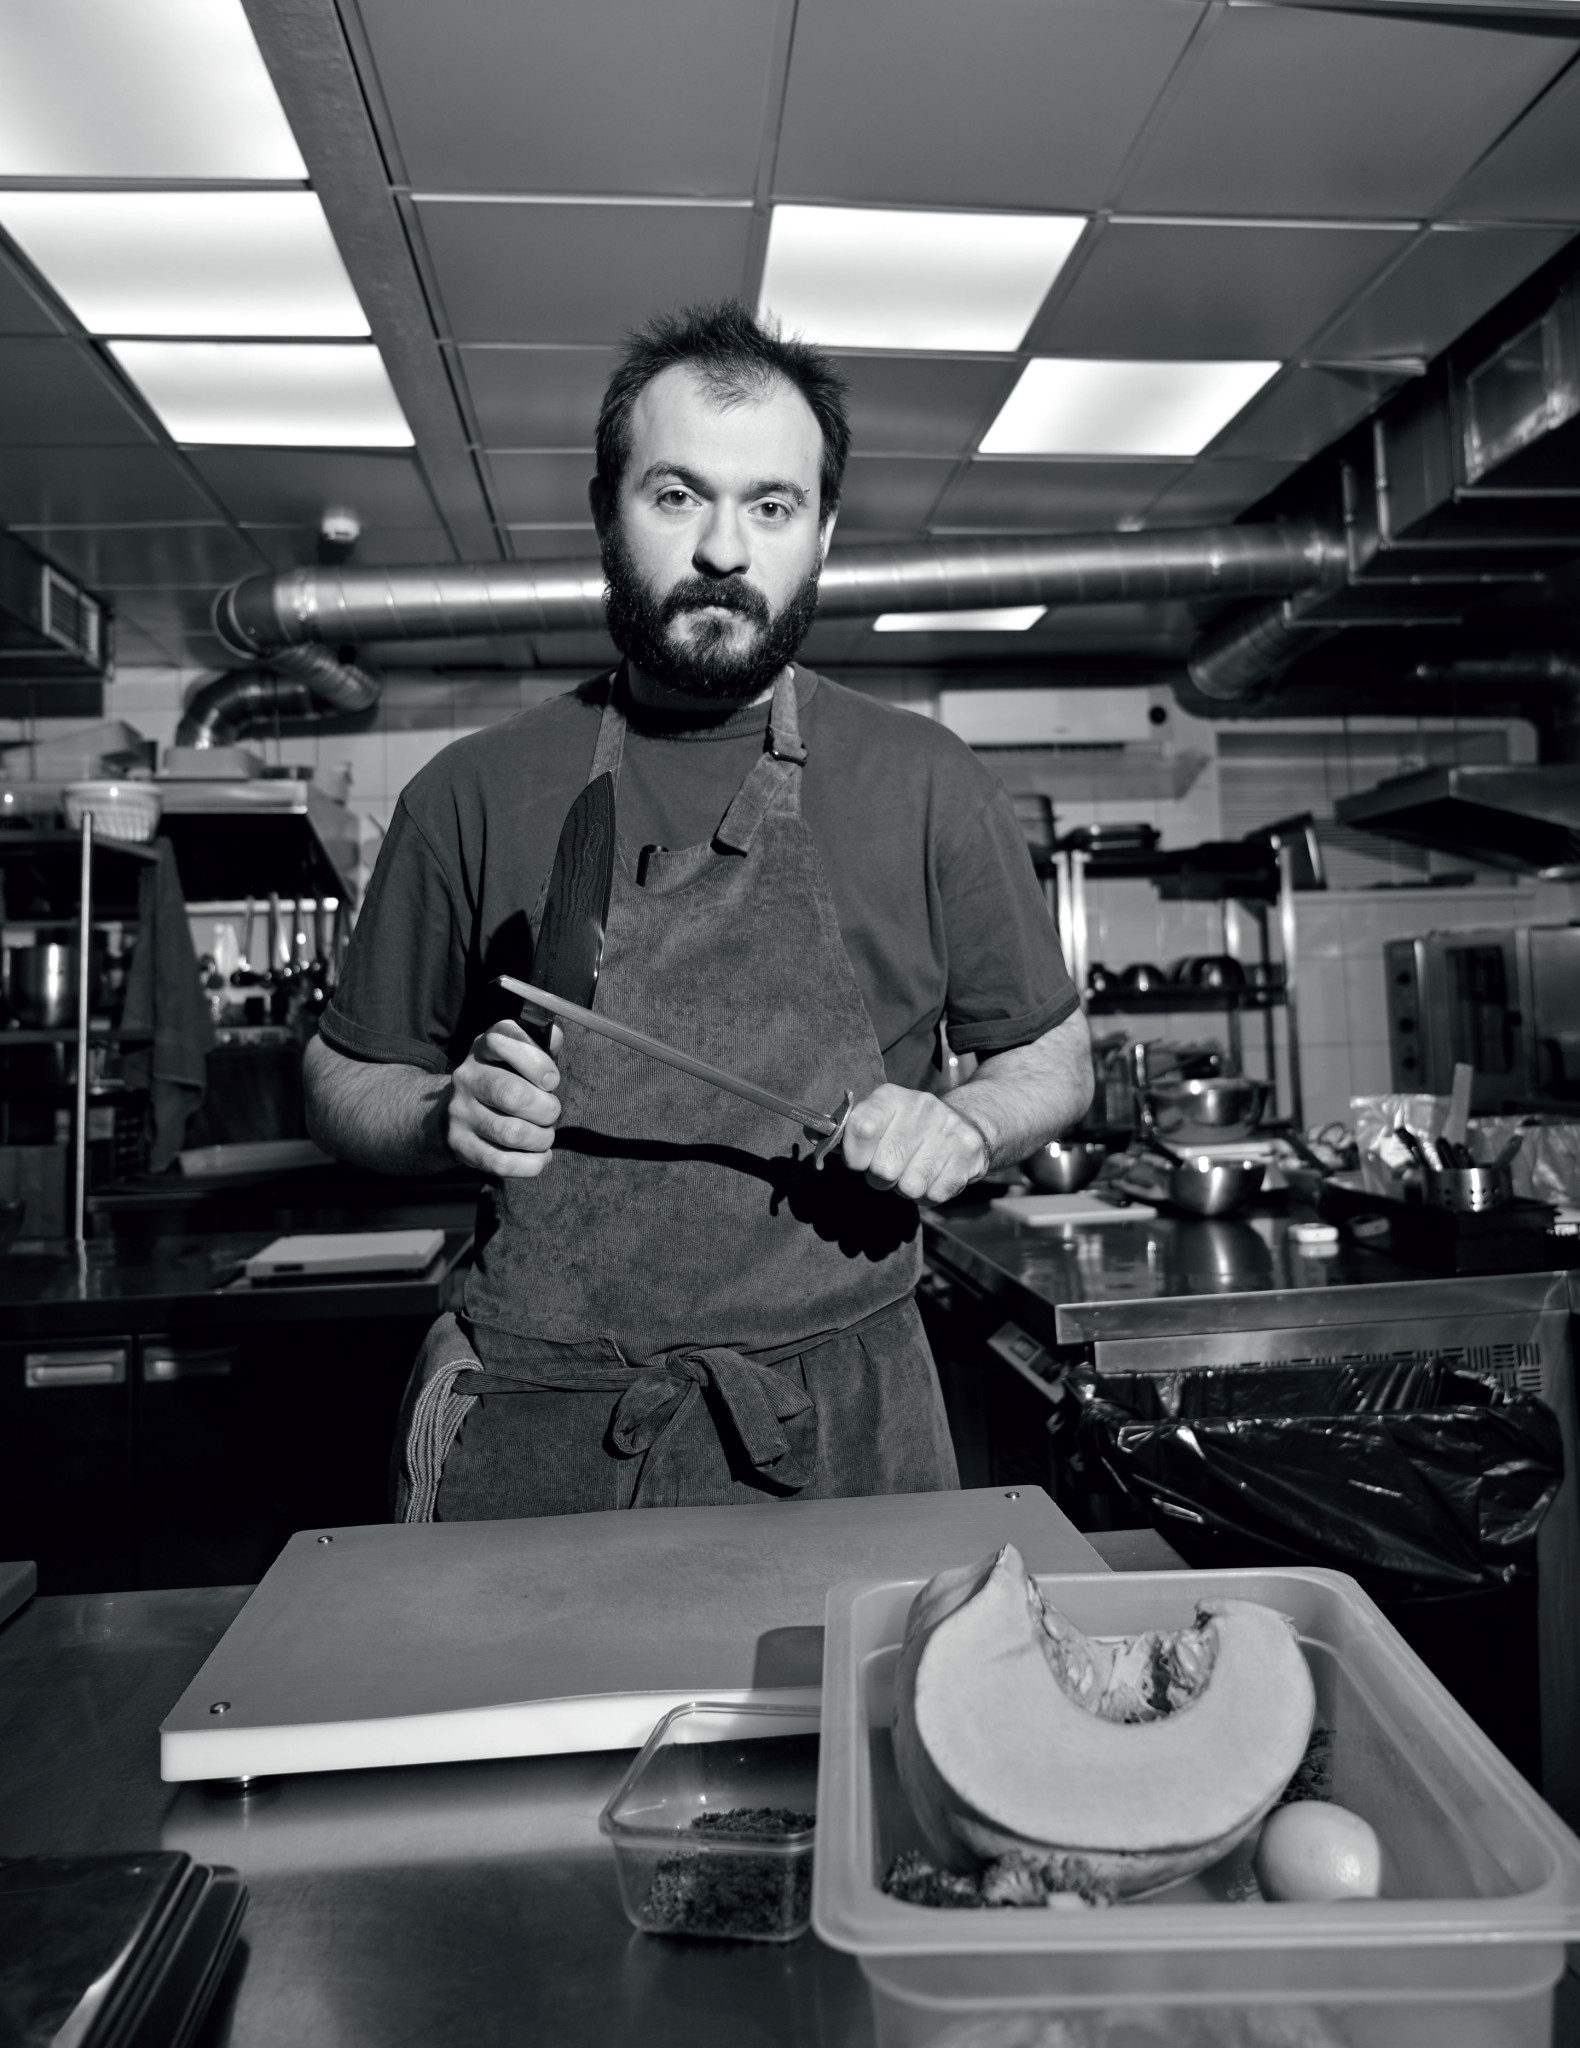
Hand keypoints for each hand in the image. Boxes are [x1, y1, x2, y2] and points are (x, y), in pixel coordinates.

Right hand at [447, 1019, 561, 1177]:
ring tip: (545, 1135)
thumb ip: (541, 1044)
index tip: (552, 1080)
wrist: (454, 1113)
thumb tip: (555, 1034)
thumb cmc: (503, 1080)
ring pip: (511, 1133)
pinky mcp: (461, 1145)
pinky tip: (539, 1156)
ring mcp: (460, 1113)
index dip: (537, 1062)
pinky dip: (531, 1163)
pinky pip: (502, 1162)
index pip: (503, 1041)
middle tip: (552, 1112)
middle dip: (546, 1108)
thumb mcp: (519, 1055)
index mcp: (483, 1048)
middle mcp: (467, 1077)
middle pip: (512, 1094)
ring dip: (542, 1138)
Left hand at [840, 1084, 987, 1203]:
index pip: (861, 1128)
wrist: (967, 1122)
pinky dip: (928, 1195)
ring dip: (905, 1188)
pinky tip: (932, 1175)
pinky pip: (934, 1195)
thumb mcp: (877, 1117)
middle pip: (884, 1169)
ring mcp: (948, 1131)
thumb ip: (844, 1129)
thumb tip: (810, 1133)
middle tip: (889, 1168)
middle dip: (880, 1178)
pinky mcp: (968, 1154)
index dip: (854, 1156)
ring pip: (910, 1187)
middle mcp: (921, 1108)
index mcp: (890, 1098)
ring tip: (912, 1170)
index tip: (857, 1162)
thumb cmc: (907, 1127)